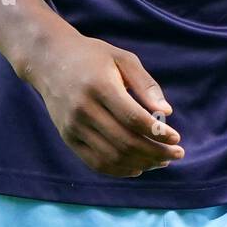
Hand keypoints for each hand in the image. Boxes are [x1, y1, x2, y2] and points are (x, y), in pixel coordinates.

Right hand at [23, 25, 183, 177]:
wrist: (49, 60)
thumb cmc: (93, 56)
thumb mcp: (122, 59)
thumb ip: (146, 84)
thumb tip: (166, 112)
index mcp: (100, 86)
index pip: (133, 118)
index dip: (157, 132)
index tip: (176, 138)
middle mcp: (83, 109)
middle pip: (124, 141)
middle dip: (155, 152)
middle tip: (176, 154)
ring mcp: (73, 126)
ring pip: (111, 156)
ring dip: (141, 164)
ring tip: (161, 161)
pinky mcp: (67, 138)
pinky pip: (95, 162)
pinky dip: (119, 170)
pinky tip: (138, 168)